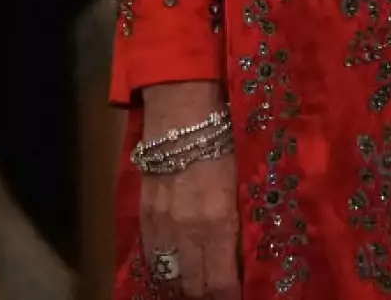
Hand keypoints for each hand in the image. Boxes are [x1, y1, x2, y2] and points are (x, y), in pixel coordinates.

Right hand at [141, 83, 238, 299]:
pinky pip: (152, 258)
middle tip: (218, 293)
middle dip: (207, 296)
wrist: (181, 109)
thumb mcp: (242, 179)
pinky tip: (173, 274)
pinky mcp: (145, 215)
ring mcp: (163, 225)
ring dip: (184, 288)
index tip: (239, 297)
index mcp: (219, 220)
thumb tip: (246, 254)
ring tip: (197, 289)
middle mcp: (188, 229)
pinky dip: (163, 271)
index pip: (221, 283)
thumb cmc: (223, 137)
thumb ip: (241, 219)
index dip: (230, 297)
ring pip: (171, 277)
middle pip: (195, 287)